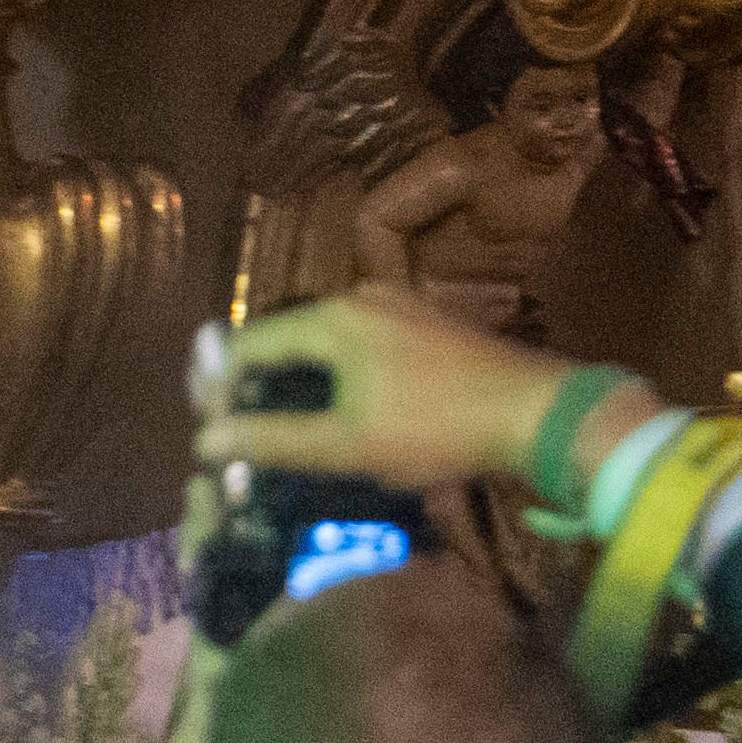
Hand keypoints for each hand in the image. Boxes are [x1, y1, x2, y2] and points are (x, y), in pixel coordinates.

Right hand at [194, 288, 605, 489]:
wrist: (535, 412)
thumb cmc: (436, 427)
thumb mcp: (349, 444)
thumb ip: (275, 440)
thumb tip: (206, 440)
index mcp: (331, 317)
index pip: (248, 343)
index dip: (218, 385)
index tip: (207, 429)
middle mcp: (358, 298)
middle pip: (287, 339)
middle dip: (259, 386)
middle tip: (244, 434)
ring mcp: (397, 307)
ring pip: (326, 344)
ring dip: (301, 384)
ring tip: (291, 430)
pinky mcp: (426, 326)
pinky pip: (361, 347)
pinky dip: (339, 378)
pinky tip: (348, 412)